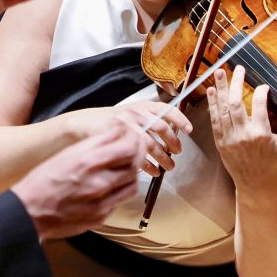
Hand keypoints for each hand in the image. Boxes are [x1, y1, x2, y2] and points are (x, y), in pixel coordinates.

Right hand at [11, 121, 144, 239]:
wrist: (30, 212)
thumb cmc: (43, 182)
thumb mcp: (67, 153)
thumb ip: (95, 144)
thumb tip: (116, 133)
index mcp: (89, 162)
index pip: (128, 146)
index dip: (134, 137)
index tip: (131, 133)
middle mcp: (99, 182)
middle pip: (134, 164)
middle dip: (137, 152)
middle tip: (134, 146)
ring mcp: (102, 201)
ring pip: (132, 183)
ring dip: (132, 172)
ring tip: (125, 165)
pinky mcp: (102, 216)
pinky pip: (121, 200)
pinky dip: (121, 189)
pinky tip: (113, 183)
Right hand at [65, 101, 192, 176]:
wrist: (87, 123)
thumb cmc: (114, 122)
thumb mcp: (133, 114)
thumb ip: (151, 120)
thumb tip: (174, 133)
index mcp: (143, 106)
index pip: (166, 109)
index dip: (180, 119)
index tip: (189, 129)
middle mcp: (136, 112)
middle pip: (161, 127)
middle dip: (172, 142)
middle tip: (177, 153)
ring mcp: (126, 124)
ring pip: (150, 143)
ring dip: (162, 158)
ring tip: (168, 167)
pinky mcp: (117, 137)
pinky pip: (137, 154)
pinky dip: (148, 165)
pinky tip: (153, 171)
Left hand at [205, 67, 276, 194]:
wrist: (256, 186)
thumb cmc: (274, 166)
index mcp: (261, 134)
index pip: (260, 105)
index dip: (262, 92)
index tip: (264, 85)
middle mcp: (243, 134)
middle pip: (236, 103)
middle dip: (236, 83)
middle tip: (238, 68)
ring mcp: (229, 138)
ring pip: (222, 109)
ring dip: (219, 89)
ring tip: (218, 72)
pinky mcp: (220, 142)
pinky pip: (214, 120)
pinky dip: (212, 105)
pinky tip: (210, 91)